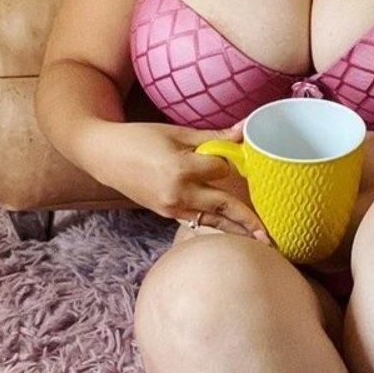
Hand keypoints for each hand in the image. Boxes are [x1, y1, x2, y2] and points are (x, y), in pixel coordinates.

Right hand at [90, 121, 269, 239]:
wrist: (103, 156)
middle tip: (270, 233)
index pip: (220, 169)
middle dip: (248, 219)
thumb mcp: (176, 133)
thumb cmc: (138, 138)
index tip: (226, 154)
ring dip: (236, 231)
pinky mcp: (166, 214)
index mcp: (180, 169)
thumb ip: (212, 136)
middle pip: (223, 206)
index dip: (226, 161)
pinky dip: (215, 226)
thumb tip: (244, 130)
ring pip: (212, 221)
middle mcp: (178, 193)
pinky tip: (232, 233)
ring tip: (260, 242)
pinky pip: (197, 221)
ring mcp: (171, 207)